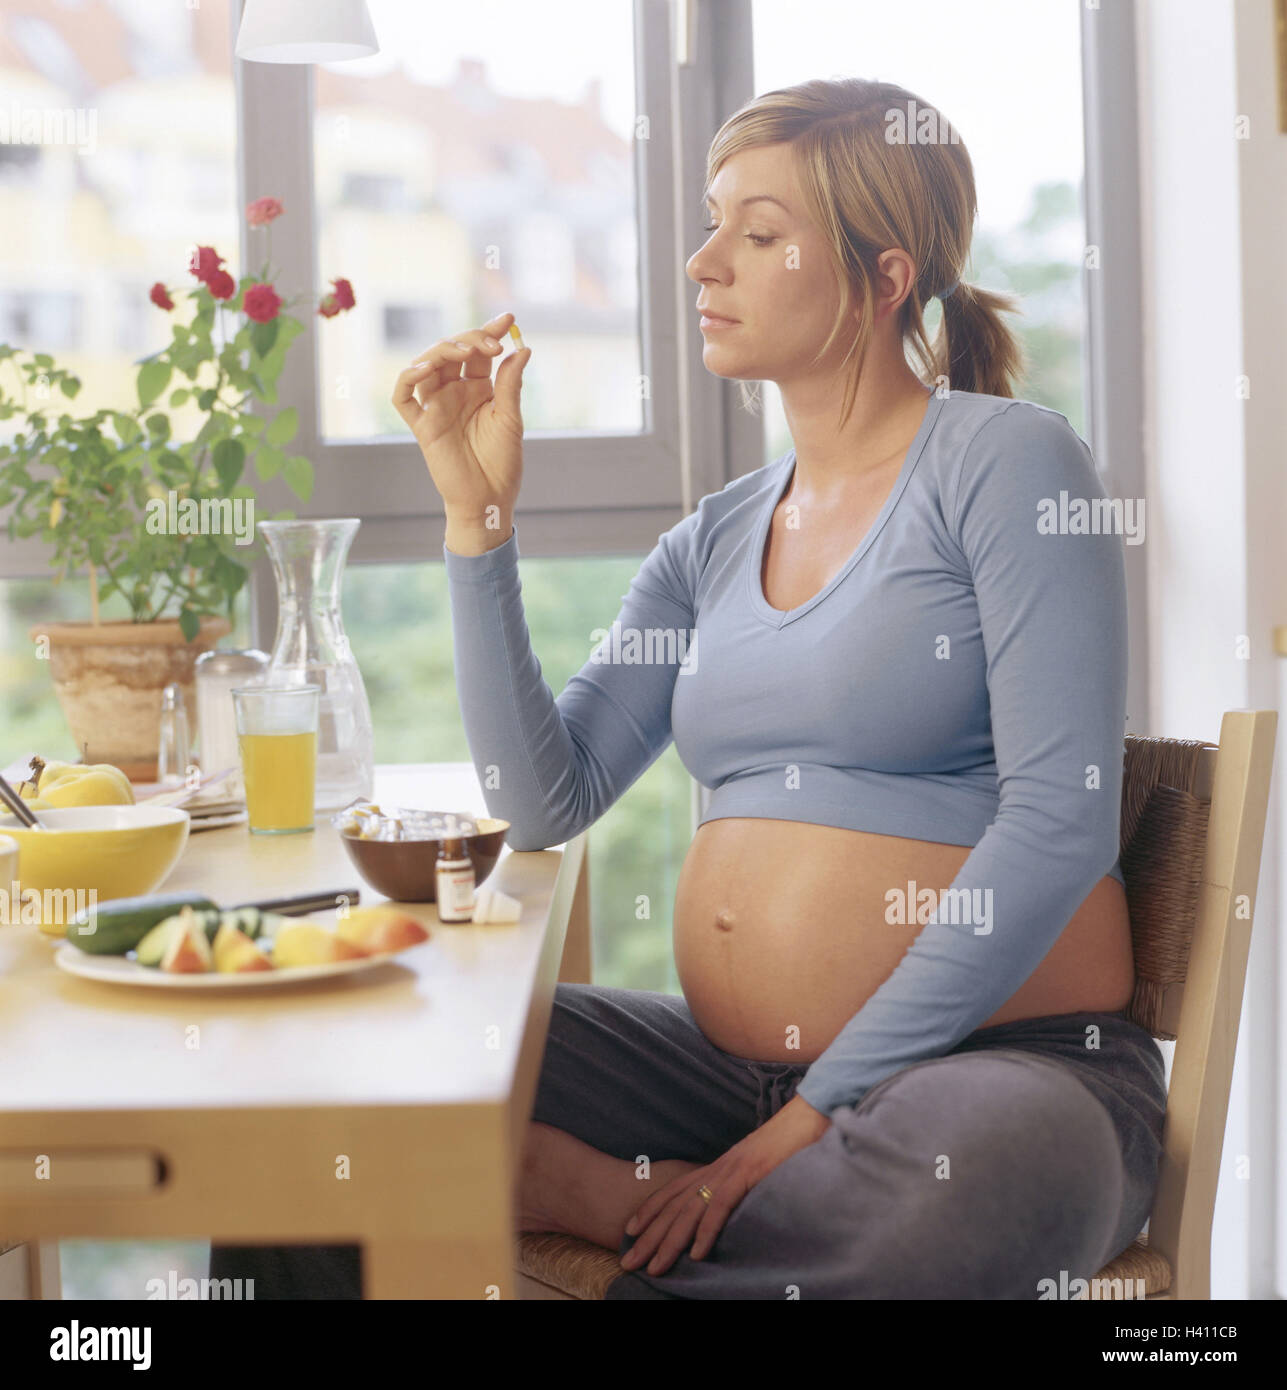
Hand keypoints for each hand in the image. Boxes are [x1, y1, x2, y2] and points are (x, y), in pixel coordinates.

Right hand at [390, 310, 529, 521]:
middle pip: (452, 351)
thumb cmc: (502, 464)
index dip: (490, 331)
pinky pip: (403, 396)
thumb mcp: (511, 419)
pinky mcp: (421, 426)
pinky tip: (426, 368)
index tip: (508, 318)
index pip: (479, 351)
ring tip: (467, 350)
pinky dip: (408, 377)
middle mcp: (455, 393)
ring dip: (442, 350)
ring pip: (425, 365)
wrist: (489, 500)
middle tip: (493, 343)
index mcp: (478, 389)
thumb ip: (510, 384)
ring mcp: (436, 407)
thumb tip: (522, 349)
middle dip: (471, 338)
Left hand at [619, 1094, 830, 1277]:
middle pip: (675, 1206)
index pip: (675, 1189)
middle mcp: (716, 1168)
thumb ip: (738, 1184)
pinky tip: (696, 1254)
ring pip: (691, 1211)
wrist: (807, 1117)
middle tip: (629, 1261)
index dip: (650, 1209)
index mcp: (717, 1166)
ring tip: (655, 1266)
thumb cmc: (786, 1144)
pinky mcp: (747, 1175)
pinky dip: (707, 1231)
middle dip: (650, 1236)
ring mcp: (730, 1171)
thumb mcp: (755, 1168)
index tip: (630, 1230)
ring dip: (671, 1241)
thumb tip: (728, 1205)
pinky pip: (721, 1206)